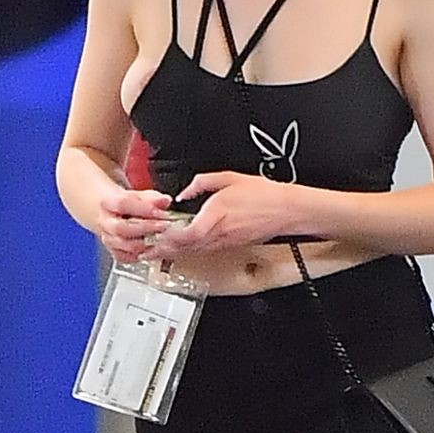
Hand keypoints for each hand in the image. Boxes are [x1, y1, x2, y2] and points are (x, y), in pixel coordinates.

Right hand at [96, 185, 172, 262]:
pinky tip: (154, 248)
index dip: (143, 208)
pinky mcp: (116, 253)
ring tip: (162, 237)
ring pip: (126, 245)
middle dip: (146, 227)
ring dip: (146, 242)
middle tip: (164, 226)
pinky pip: (129, 257)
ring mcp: (109, 239)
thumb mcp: (140, 196)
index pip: (122, 204)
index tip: (160, 212)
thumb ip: (153, 198)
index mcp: (107, 204)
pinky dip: (143, 254)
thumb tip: (165, 201)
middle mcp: (105, 223)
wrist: (115, 216)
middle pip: (122, 228)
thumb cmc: (128, 205)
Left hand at [154, 172, 302, 256]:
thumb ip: (202, 183)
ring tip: (156, 254)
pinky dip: (189, 252)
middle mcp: (220, 232)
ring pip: (194, 251)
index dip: (170, 237)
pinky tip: (181, 250)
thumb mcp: (229, 178)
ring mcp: (226, 241)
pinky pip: (205, 250)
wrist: (287, 210)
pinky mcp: (231, 244)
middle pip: (186, 247)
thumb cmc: (264, 195)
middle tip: (146, 251)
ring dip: (174, 254)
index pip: (188, 233)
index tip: (156, 234)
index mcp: (217, 214)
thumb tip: (185, 192)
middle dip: (164, 250)